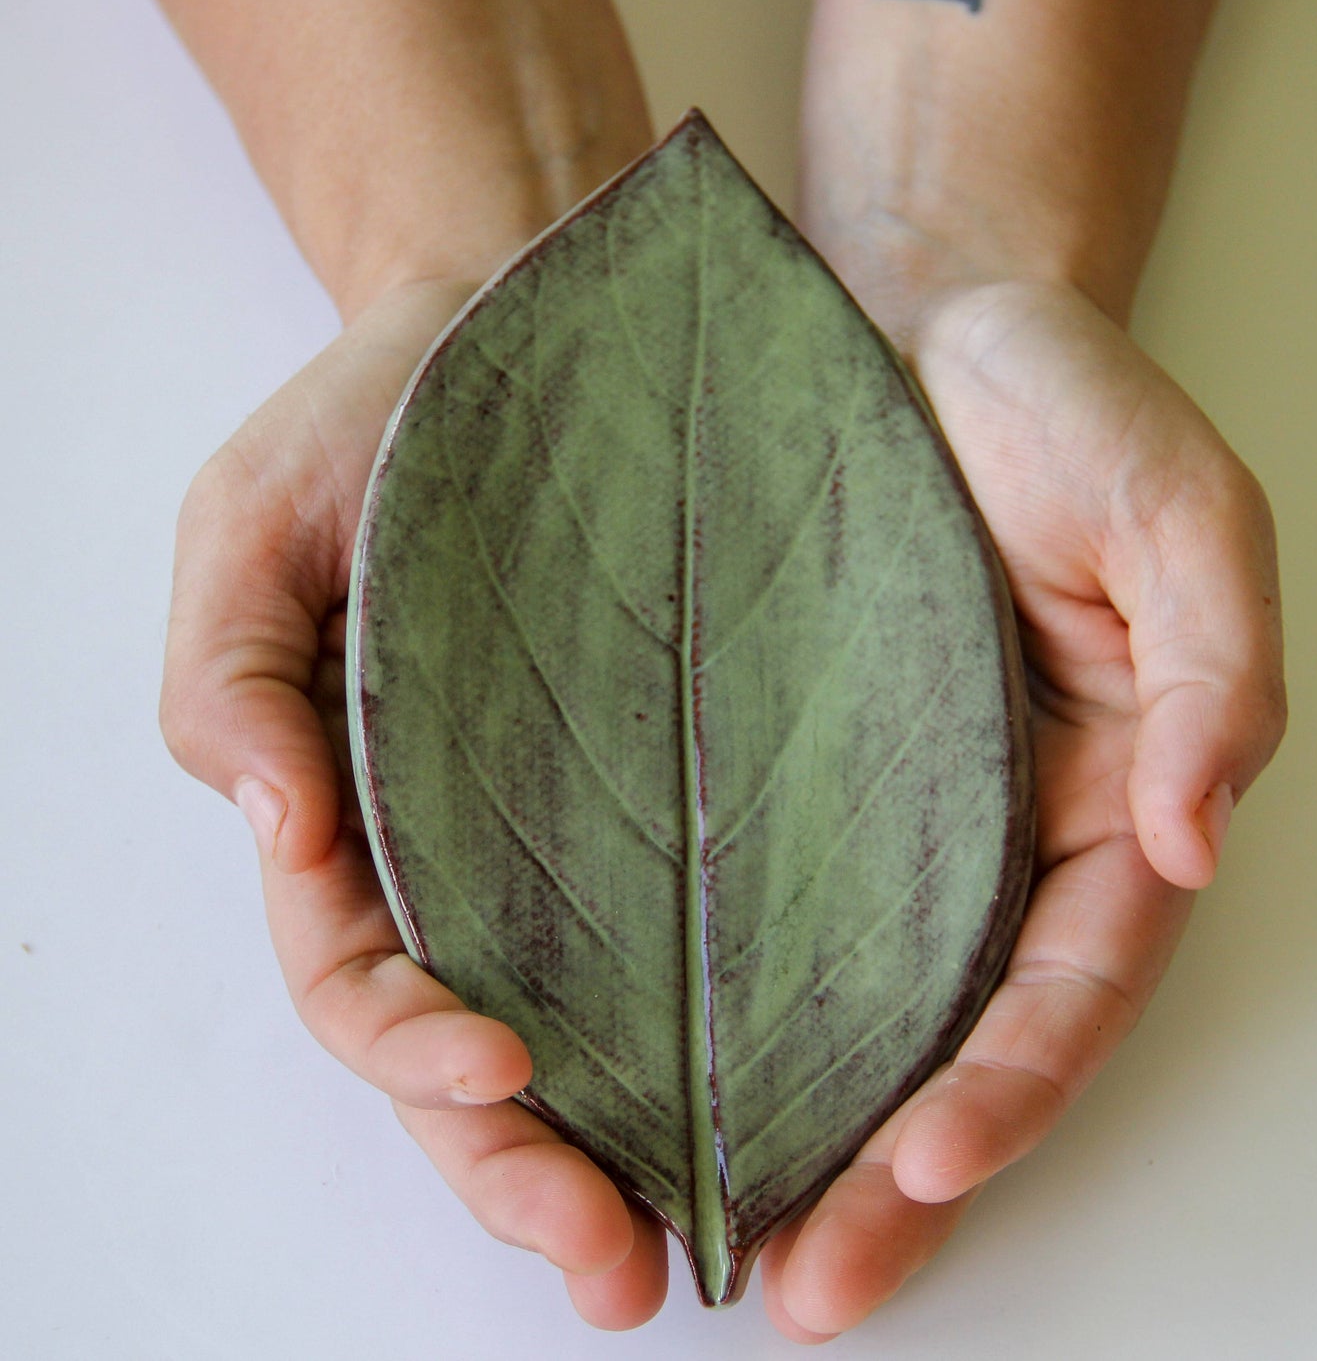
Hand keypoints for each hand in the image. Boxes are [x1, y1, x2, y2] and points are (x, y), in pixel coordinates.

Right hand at [159, 276, 669, 1325]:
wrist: (524, 335)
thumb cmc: (375, 430)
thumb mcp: (255, 525)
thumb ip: (229, 674)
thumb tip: (263, 822)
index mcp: (355, 817)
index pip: (363, 981)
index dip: (411, 1048)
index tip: (499, 1072)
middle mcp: (471, 853)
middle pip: (483, 1053)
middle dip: (531, 1169)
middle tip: (617, 1265)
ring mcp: (579, 830)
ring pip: (599, 1023)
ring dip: (637, 1140)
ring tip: (716, 1231)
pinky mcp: (682, 783)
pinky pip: (702, 918)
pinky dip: (730, 1014)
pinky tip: (802, 1075)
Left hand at [757, 279, 1286, 1340]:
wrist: (908, 319)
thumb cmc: (1057, 405)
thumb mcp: (1179, 510)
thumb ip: (1214, 668)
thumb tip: (1195, 838)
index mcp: (1097, 795)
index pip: (1073, 981)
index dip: (1018, 1083)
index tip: (934, 1161)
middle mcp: (984, 830)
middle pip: (956, 1035)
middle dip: (899, 1170)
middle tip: (812, 1284)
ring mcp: (876, 808)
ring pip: (847, 1003)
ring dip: (796, 1126)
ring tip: (710, 1233)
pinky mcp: (778, 766)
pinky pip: (749, 901)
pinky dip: (716, 1000)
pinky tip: (642, 1067)